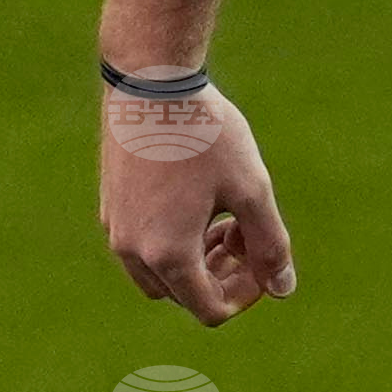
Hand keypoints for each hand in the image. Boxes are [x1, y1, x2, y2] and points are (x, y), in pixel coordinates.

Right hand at [100, 84, 296, 325]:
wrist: (150, 81)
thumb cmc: (206, 135)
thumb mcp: (251, 189)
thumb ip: (270, 245)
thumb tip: (282, 289)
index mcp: (168, 255)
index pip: (211, 310)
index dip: (247, 295)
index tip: (264, 259)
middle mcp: (132, 251)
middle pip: (184, 295)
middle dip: (222, 277)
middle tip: (244, 234)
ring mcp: (115, 229)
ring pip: (161, 275)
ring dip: (197, 261)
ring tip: (225, 220)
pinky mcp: (109, 207)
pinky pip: (143, 247)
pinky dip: (173, 241)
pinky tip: (198, 202)